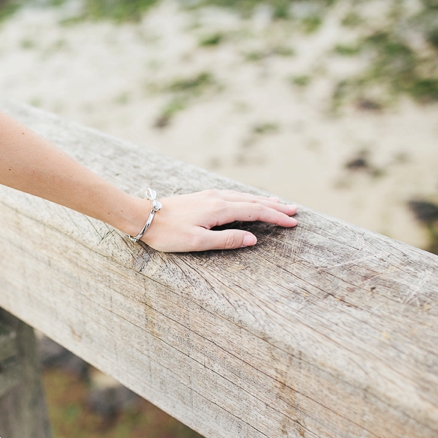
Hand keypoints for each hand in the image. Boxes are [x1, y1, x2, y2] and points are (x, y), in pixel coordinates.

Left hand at [138, 190, 297, 251]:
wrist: (143, 217)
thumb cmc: (168, 233)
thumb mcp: (198, 242)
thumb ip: (227, 240)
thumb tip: (253, 239)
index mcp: (220, 209)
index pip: (255, 211)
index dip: (275, 217)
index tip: (293, 222)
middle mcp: (217, 198)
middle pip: (252, 201)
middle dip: (274, 206)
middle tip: (294, 210)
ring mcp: (209, 196)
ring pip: (242, 196)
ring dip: (262, 200)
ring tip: (277, 203)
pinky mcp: (202, 197)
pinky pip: (232, 195)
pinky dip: (246, 197)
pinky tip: (247, 199)